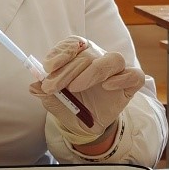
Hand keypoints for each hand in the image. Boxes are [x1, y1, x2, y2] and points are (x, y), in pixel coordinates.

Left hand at [28, 36, 143, 143]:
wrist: (84, 125)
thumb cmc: (70, 105)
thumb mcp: (52, 99)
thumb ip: (44, 91)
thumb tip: (34, 85)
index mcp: (79, 55)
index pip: (74, 43)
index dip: (62, 52)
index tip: (48, 66)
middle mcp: (98, 58)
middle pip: (88, 55)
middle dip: (67, 71)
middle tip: (53, 87)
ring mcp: (116, 71)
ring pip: (113, 59)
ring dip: (93, 71)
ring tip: (75, 87)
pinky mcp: (130, 84)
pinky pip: (134, 75)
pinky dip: (121, 78)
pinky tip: (107, 86)